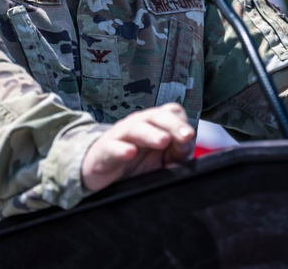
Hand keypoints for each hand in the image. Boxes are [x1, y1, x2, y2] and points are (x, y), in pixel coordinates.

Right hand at [81, 103, 195, 192]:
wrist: (99, 173)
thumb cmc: (133, 164)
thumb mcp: (160, 163)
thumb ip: (175, 159)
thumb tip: (188, 162)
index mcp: (154, 125)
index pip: (172, 113)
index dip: (182, 125)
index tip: (188, 141)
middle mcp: (138, 125)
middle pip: (157, 116)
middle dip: (173, 125)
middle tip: (186, 137)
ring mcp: (120, 136)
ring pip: (136, 129)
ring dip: (151, 134)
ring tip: (163, 141)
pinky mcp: (103, 152)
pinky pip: (112, 148)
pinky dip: (121, 149)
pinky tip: (130, 152)